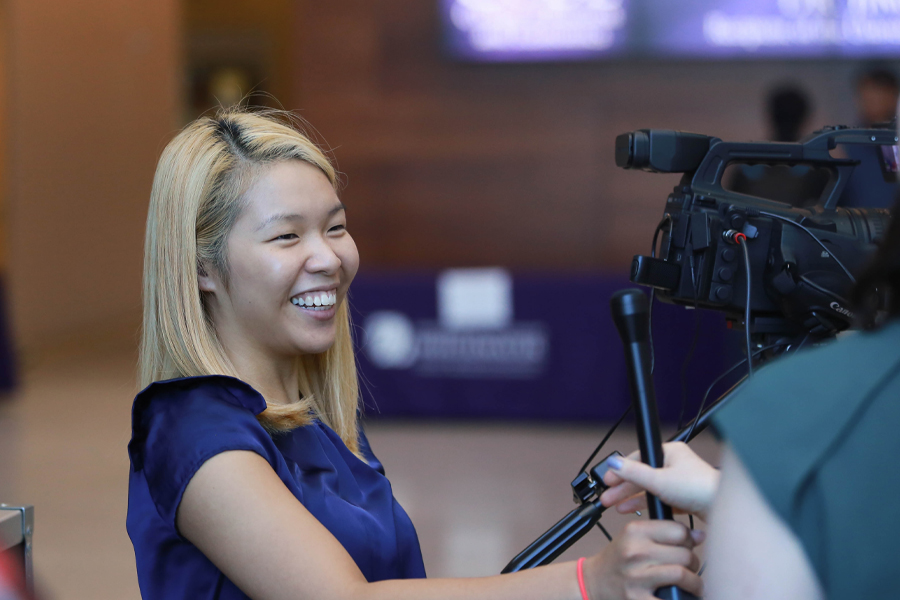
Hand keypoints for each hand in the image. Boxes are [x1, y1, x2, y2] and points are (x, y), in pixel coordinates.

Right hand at [584, 520, 703, 599]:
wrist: (593, 582)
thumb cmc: (618, 559)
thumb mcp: (633, 537)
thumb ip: (664, 533)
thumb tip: (700, 535)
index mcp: (634, 531)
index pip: (679, 530)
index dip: (689, 539)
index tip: (687, 546)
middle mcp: (635, 552)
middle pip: (684, 554)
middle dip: (693, 562)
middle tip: (690, 568)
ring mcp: (637, 577)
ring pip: (682, 575)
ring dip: (694, 583)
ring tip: (693, 584)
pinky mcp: (638, 599)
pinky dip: (683, 599)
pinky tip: (683, 597)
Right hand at [599, 442, 719, 521]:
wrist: (723, 508)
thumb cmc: (697, 489)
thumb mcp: (658, 480)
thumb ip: (633, 472)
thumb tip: (613, 462)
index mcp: (670, 452)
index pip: (637, 458)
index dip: (621, 470)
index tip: (607, 480)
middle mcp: (675, 464)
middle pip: (642, 474)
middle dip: (623, 486)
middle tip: (608, 497)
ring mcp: (679, 480)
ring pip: (650, 487)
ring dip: (632, 496)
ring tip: (616, 506)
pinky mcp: (683, 496)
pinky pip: (659, 498)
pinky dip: (646, 503)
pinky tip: (634, 509)